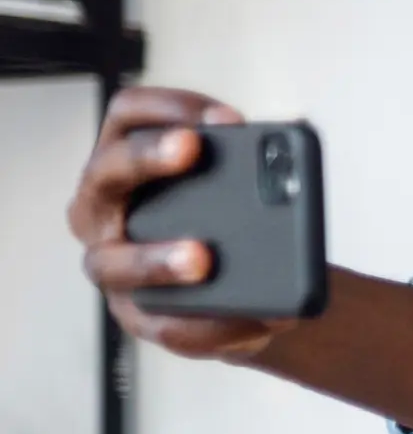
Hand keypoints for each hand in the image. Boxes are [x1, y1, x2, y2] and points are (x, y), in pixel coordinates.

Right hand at [72, 88, 291, 358]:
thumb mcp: (242, 192)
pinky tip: (261, 322)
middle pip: (108, 172)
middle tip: (193, 148)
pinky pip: (170, 327)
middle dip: (148, 157)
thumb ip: (255, 172)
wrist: (246, 292)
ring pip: (117, 262)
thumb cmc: (231, 225)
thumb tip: (290, 161)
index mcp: (125, 163)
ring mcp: (112, 265)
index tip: (226, 116)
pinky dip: (216, 326)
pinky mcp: (140, 318)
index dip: (169, 105)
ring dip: (158, 259)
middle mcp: (102, 209)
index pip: (127, 114)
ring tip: (203, 259)